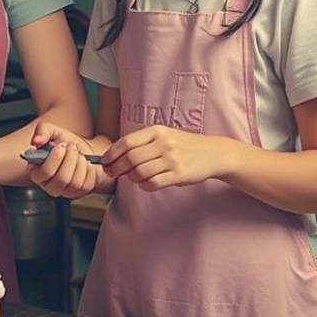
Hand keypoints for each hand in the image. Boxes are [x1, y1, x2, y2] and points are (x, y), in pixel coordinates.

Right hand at [28, 122, 112, 198]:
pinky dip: (88, 170)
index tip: (62, 145)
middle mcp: (48, 184)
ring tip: (79, 153)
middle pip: (61, 179)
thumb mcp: (53, 131)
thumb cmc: (64, 142)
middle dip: (70, 159)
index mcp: (37, 171)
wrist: (81, 150)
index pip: (44, 173)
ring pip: (74, 183)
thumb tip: (36, 141)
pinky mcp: (78, 193)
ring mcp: (64, 191)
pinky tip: (85, 162)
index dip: (55, 159)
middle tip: (72, 146)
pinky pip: (85, 185)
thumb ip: (42, 131)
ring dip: (80, 164)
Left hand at [102, 125, 237, 190]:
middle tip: (111, 173)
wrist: (212, 152)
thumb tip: (115, 156)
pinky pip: (153, 183)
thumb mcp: (164, 135)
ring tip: (133, 177)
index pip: (127, 142)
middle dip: (116, 168)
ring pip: (140, 172)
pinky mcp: (179, 174)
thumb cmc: (183, 145)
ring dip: (131, 178)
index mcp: (157, 131)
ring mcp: (172, 159)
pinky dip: (144, 186)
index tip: (104, 161)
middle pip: (130, 158)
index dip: (112, 153)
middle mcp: (164, 143)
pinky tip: (146, 183)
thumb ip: (142, 143)